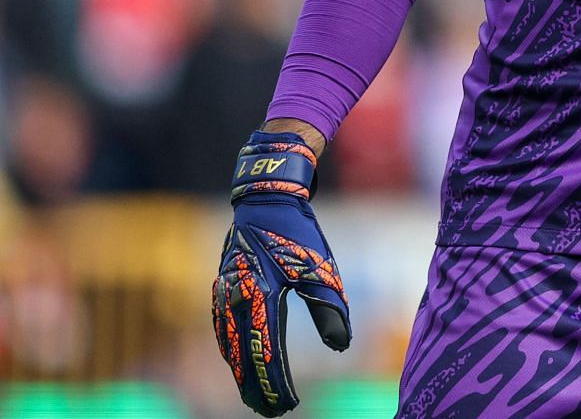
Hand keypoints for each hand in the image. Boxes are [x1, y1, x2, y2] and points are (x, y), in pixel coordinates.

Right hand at [212, 131, 351, 415]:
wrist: (266, 200)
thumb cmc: (298, 234)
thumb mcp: (321, 269)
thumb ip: (330, 308)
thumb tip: (341, 346)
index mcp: (262, 295)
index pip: (267, 351)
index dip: (277, 382)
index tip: (288, 404)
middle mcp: (236, 299)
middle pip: (243, 356)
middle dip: (257, 387)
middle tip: (271, 411)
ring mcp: (224, 294)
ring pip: (229, 346)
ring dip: (241, 374)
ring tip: (256, 397)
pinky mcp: (222, 288)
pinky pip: (222, 330)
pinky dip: (231, 352)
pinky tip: (239, 365)